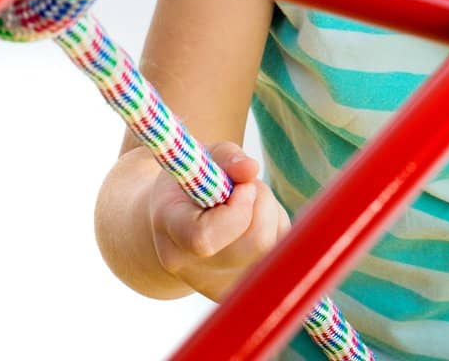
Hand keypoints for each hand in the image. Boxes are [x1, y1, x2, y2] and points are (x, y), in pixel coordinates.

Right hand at [147, 140, 291, 301]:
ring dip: (272, 214)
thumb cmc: (190, 180)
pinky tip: (256, 221)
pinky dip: (277, 231)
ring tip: (249, 201)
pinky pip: (279, 258)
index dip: (237, 210)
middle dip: (263, 202)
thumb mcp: (199, 156)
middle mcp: (188, 266)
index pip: (204, 238)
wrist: (174, 220)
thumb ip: (225, 156)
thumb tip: (251, 170)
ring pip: (271, 249)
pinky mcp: (237, 290)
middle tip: (248, 185)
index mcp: (169, 228)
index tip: (242, 186)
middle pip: (254, 242)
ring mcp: (214, 285)